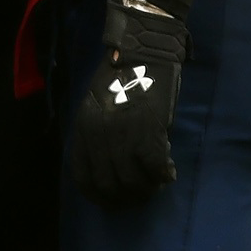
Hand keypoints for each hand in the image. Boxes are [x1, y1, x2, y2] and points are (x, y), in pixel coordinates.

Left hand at [70, 0, 188, 205]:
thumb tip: (111, 164)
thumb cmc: (122, 76)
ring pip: (133, 182)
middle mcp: (98, 136)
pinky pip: (154, 168)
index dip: (99, 196)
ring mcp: (122, 134)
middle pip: (109, 186)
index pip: (83, 178)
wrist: (143, 50)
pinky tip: (168, 170)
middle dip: (127, 198)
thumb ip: (99, 135)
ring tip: (157, 182)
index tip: (115, 200)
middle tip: (143, 194)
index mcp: (83, 129)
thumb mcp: (98, 106)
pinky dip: (163, 175)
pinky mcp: (148, 130)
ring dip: (147, 189)